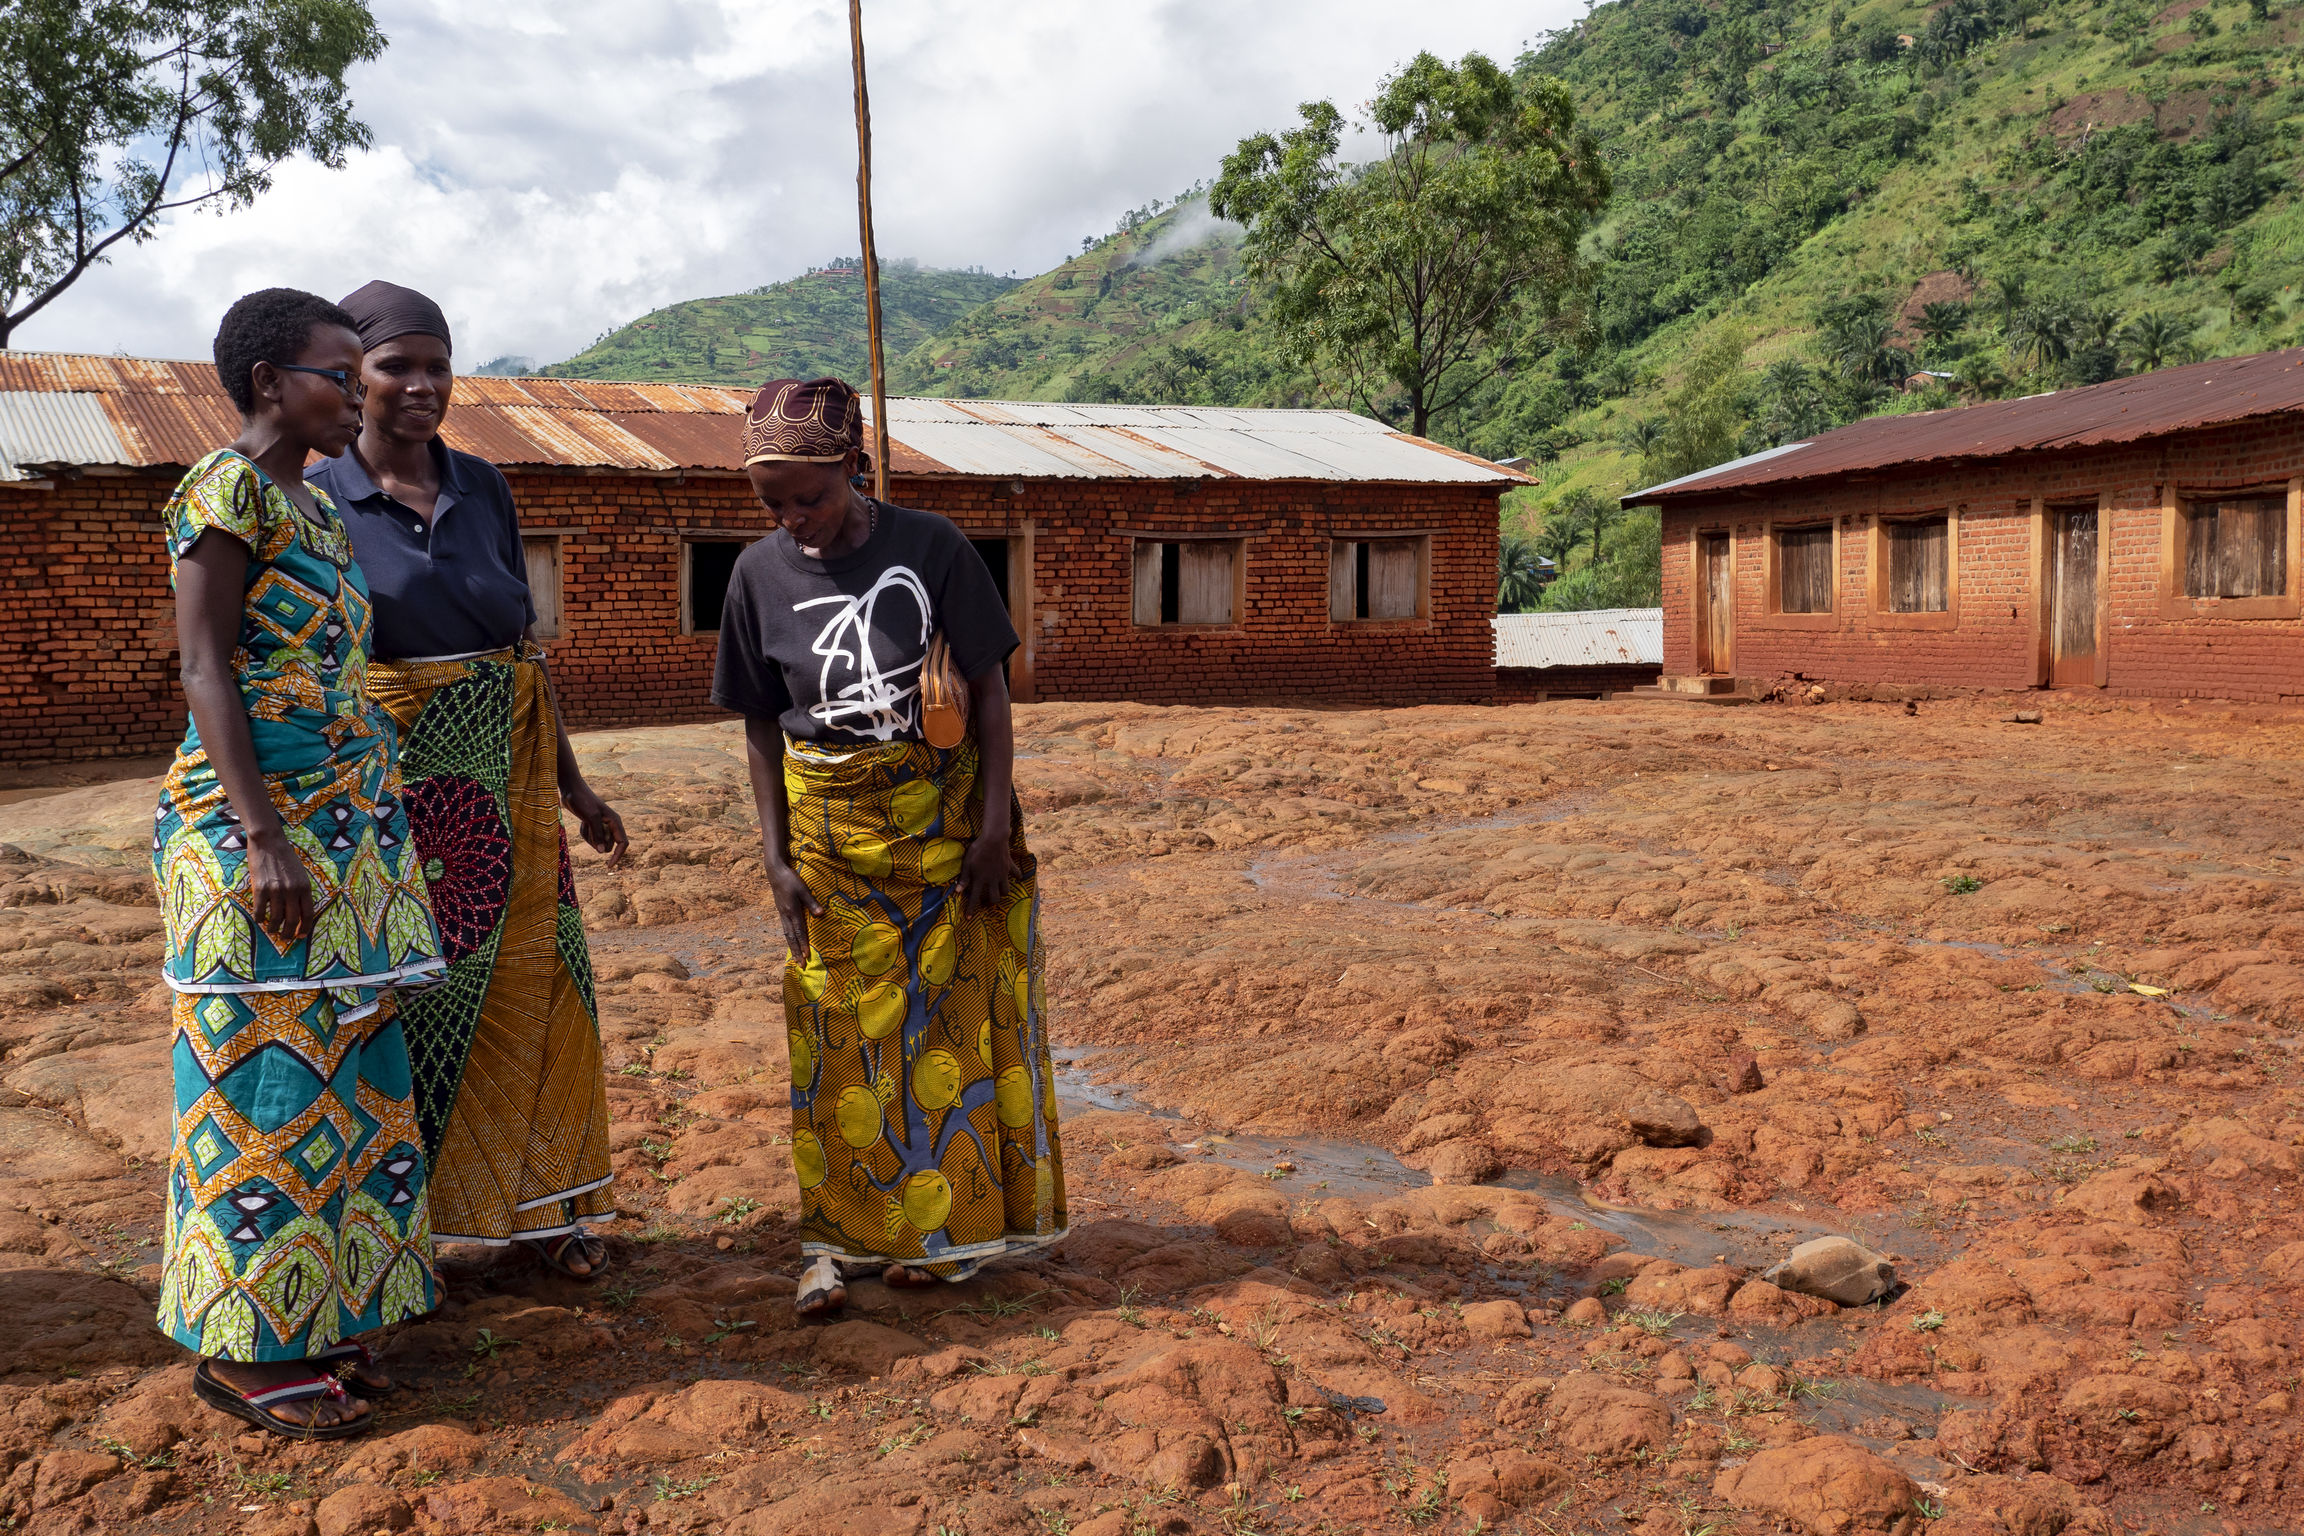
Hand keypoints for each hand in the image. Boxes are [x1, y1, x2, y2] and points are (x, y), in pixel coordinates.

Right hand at [245, 824, 313, 940]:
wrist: (269, 842)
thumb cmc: (285, 858)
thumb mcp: (300, 874)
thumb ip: (300, 891)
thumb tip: (298, 911)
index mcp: (305, 887)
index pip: (308, 914)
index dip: (305, 928)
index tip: (301, 936)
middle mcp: (292, 890)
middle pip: (292, 920)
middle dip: (289, 933)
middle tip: (285, 937)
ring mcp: (276, 890)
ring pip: (276, 918)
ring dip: (273, 928)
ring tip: (272, 930)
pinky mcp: (260, 888)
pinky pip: (260, 911)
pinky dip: (259, 918)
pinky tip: (259, 919)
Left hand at [563, 780, 628, 867]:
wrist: (571, 790)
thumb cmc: (583, 800)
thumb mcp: (591, 817)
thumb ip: (598, 835)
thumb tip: (602, 852)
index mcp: (615, 821)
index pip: (623, 843)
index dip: (618, 855)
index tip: (609, 865)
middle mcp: (610, 825)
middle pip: (608, 845)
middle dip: (597, 842)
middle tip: (589, 828)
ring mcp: (601, 826)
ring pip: (598, 843)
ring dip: (589, 838)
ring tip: (584, 823)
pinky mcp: (592, 826)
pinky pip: (590, 838)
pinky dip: (585, 834)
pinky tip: (582, 823)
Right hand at [766, 859, 823, 959]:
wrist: (775, 872)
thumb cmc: (791, 880)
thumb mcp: (803, 889)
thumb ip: (812, 903)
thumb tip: (821, 915)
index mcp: (792, 911)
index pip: (799, 931)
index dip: (803, 944)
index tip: (806, 956)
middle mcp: (786, 915)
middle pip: (791, 937)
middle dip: (796, 951)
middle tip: (800, 965)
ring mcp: (782, 914)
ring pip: (787, 935)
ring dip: (792, 947)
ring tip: (795, 958)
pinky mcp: (781, 911)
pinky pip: (785, 929)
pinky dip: (789, 938)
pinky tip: (792, 942)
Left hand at [958, 829, 1021, 913]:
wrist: (994, 839)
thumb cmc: (977, 850)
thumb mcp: (967, 863)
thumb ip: (964, 878)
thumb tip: (958, 891)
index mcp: (980, 880)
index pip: (975, 898)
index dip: (971, 909)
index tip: (969, 919)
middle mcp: (993, 880)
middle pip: (995, 898)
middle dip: (991, 903)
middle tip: (987, 901)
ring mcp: (1002, 874)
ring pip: (1006, 890)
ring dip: (1003, 893)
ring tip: (998, 891)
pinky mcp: (1009, 867)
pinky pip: (1016, 873)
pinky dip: (1017, 876)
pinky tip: (1017, 877)